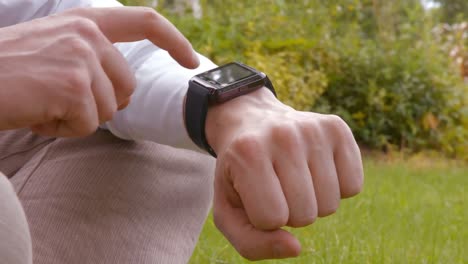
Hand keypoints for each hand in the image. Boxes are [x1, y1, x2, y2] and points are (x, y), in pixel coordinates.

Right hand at [0, 7, 197, 136]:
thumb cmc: (10, 71)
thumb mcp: (55, 48)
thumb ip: (93, 57)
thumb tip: (125, 91)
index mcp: (86, 22)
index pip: (146, 21)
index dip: (174, 40)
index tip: (191, 61)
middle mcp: (87, 34)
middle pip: (127, 88)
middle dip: (99, 104)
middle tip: (58, 99)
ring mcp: (81, 57)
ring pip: (108, 110)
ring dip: (76, 117)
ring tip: (42, 102)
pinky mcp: (72, 86)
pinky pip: (86, 125)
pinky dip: (62, 129)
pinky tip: (37, 113)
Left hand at [206, 87, 363, 259]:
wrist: (251, 122)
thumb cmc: (240, 174)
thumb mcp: (229, 211)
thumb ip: (252, 243)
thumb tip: (295, 247)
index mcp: (247, 154)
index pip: (272, 219)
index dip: (264, 218)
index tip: (255, 195)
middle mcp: (282, 135)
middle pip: (305, 215)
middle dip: (290, 212)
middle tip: (276, 185)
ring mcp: (313, 128)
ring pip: (330, 205)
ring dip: (312, 202)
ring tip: (293, 176)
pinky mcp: (337, 128)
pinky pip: (353, 186)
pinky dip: (336, 188)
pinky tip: (314, 168)